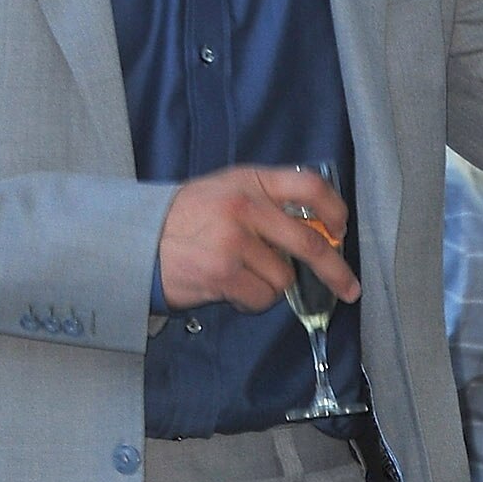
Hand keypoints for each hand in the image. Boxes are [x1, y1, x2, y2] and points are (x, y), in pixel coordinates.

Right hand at [156, 166, 358, 312]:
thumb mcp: (224, 190)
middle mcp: (245, 206)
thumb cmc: (183, 219)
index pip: (309, 186)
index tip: (341, 230)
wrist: (134, 239)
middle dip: (336, 271)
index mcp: (249, 180)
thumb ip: (266, 202)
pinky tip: (230, 289)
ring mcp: (234, 240)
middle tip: (348, 289)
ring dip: (269, 286)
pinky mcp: (223, 272)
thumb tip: (316, 232)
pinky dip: (251, 301)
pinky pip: (261, 298)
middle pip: (309, 242)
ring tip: (240, 276)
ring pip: (283, 278)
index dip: (334, 210)